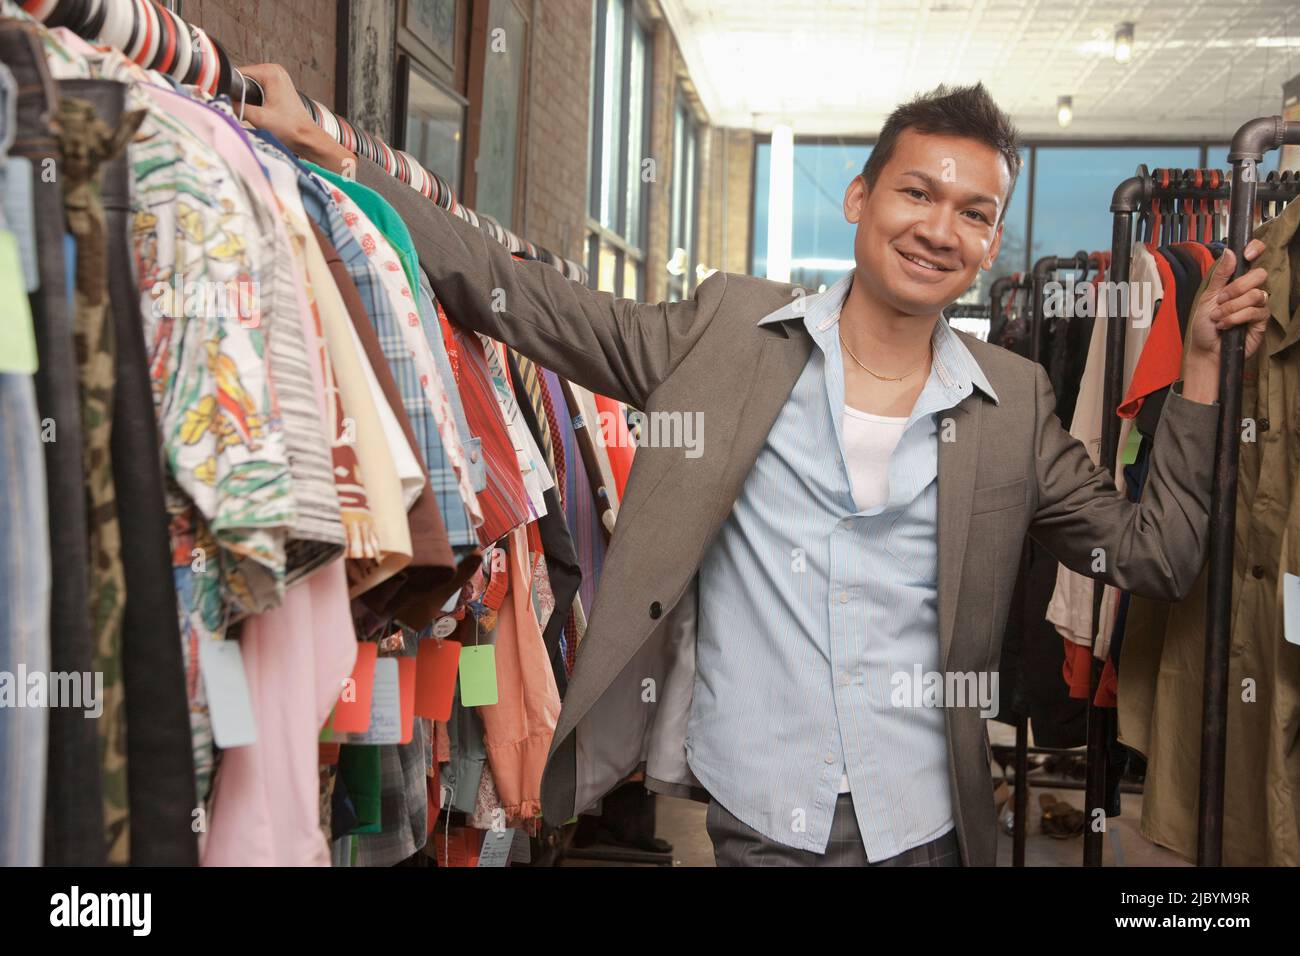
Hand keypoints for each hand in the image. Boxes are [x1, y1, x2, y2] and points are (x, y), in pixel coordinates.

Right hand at [239, 63, 351, 171]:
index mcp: (270, 72)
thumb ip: (238, 107)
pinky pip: (256, 90)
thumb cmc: (291, 129)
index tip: (230, 102)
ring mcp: (276, 78)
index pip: (238, 74)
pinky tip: (258, 111)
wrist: (307, 138)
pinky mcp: (277, 87)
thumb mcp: (260, 118)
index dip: (231, 89)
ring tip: (254, 112)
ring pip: (248, 86)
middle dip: (240, 95)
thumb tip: (222, 101)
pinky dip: (253, 100)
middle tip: (246, 111)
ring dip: (246, 99)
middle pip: (243, 80)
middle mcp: (274, 70)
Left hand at [1178, 238, 1269, 403]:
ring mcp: (1258, 305)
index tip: (1247, 254)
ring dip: (1231, 307)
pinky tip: (1225, 325)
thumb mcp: (1207, 297)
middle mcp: (1250, 290)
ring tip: (1218, 318)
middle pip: (1259, 275)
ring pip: (1255, 295)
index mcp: (1237, 281)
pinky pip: (1255, 312)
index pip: (1254, 258)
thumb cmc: (1205, 325)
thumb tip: (1230, 252)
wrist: (1205, 350)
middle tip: (1220, 301)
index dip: (1255, 250)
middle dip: (1236, 288)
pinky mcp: (1261, 321)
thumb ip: (1220, 275)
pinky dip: (1235, 318)